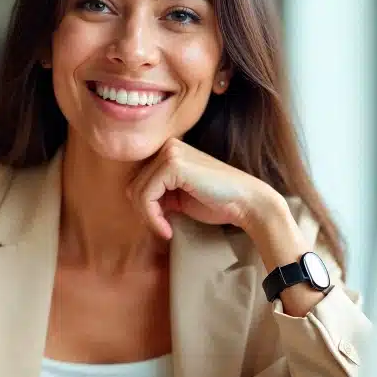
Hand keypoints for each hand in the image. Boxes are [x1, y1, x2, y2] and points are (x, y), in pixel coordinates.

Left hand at [129, 138, 283, 239]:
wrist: (245, 202)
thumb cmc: (215, 201)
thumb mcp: (178, 195)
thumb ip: (157, 192)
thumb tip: (131, 199)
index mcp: (168, 150)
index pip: (138, 180)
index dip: (145, 206)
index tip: (160, 224)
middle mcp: (167, 146)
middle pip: (133, 185)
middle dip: (145, 212)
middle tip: (163, 228)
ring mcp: (170, 152)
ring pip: (137, 191)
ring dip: (149, 217)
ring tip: (166, 230)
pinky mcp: (173, 165)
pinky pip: (146, 196)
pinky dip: (153, 218)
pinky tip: (168, 229)